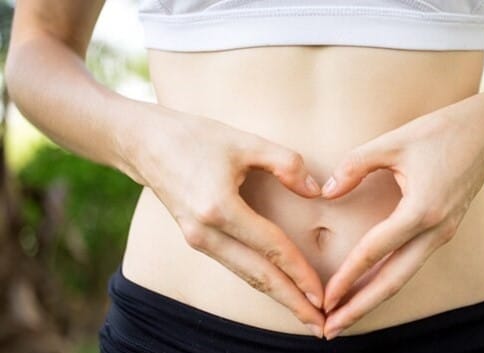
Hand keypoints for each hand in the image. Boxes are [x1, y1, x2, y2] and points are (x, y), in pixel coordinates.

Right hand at [123, 105, 325, 336]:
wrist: (143, 143)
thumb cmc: (195, 137)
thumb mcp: (244, 141)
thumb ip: (286, 163)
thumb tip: (316, 191)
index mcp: (218, 208)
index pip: (270, 249)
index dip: (300, 273)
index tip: (323, 295)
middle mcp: (205, 232)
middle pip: (258, 276)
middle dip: (292, 302)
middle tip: (321, 327)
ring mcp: (197, 239)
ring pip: (245, 275)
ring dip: (277, 296)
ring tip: (305, 314)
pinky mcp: (196, 238)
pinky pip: (234, 265)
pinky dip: (259, 280)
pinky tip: (278, 287)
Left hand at [318, 100, 483, 338]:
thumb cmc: (440, 132)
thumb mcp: (392, 142)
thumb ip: (355, 166)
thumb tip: (327, 192)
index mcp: (422, 210)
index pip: (375, 251)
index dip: (346, 277)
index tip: (324, 299)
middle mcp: (435, 231)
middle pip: (393, 281)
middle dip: (360, 307)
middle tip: (331, 329)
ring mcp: (443, 234)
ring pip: (404, 277)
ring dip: (374, 299)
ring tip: (345, 317)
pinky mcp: (443, 231)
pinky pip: (411, 263)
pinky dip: (388, 280)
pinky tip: (369, 287)